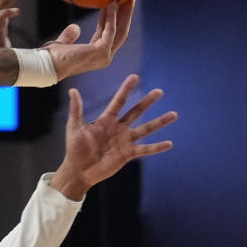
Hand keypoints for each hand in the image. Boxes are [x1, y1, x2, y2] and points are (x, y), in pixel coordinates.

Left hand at [44, 0, 133, 80]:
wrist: (47, 66)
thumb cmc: (51, 58)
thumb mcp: (62, 44)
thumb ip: (69, 36)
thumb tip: (76, 27)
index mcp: (95, 56)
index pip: (107, 34)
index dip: (111, 19)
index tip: (113, 4)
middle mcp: (104, 57)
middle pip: (119, 32)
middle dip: (124, 15)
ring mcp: (104, 55)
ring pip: (120, 30)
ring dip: (123, 13)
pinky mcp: (102, 50)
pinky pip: (110, 29)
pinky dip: (111, 16)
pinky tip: (111, 4)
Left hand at [50, 74, 176, 198]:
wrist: (79, 170)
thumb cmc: (75, 148)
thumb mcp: (75, 127)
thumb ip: (77, 109)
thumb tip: (72, 90)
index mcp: (106, 120)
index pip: (119, 101)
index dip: (126, 89)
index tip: (134, 76)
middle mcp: (118, 128)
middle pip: (136, 112)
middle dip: (147, 102)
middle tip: (159, 91)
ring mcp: (125, 141)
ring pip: (146, 129)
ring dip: (160, 122)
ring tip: (174, 114)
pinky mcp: (128, 154)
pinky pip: (146, 149)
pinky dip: (157, 147)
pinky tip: (169, 143)